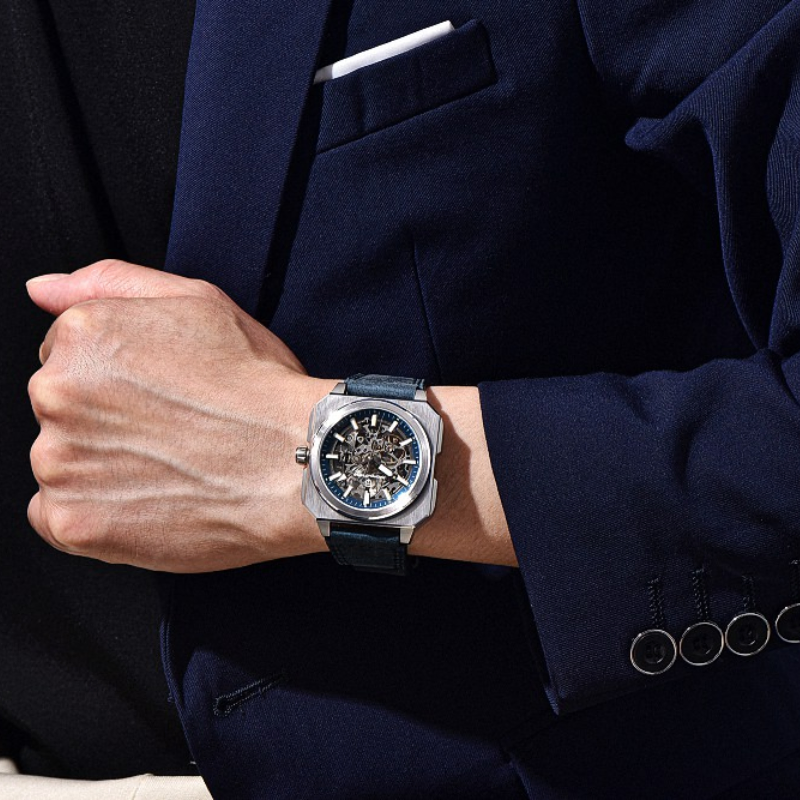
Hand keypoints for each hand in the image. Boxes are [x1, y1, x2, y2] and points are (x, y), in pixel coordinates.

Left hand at [26, 260, 329, 571]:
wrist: (297, 461)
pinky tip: (146, 500)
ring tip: (168, 466)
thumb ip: (110, 281)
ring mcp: (60, 462)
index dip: (119, 375)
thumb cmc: (258, 386)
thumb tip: (43, 289)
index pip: (67, 354)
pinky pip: (57, 515)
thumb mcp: (199, 301)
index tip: (158, 393)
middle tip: (169, 429)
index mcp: (83, 336)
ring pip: (61, 461)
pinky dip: (94, 512)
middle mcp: (57, 394)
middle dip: (105, 417)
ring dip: (101, 464)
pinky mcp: (73, 521)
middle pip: (61, 407)